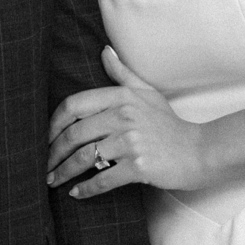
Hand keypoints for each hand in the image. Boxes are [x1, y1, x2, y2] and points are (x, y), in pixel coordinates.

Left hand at [48, 46, 209, 197]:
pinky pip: (103, 179)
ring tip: (53, 181)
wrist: (200, 152)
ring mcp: (132, 142)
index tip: (44, 138)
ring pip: (84, 157)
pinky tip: (76, 193)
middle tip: (44, 165)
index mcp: (122, 97)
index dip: (52, 123)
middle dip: (53, 152)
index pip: (74, 105)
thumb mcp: (147, 93)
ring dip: (64, 172)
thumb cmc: (169, 124)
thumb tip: (104, 51)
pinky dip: (86, 188)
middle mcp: (124, 116)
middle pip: (74, 134)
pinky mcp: (139, 166)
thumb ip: (123, 74)